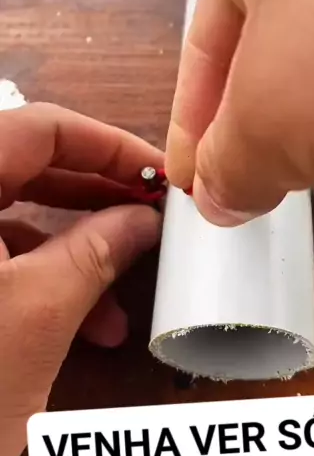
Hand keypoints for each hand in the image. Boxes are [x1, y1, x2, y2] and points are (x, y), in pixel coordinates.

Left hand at [0, 103, 161, 455]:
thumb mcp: (37, 315)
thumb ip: (97, 251)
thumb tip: (144, 218)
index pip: (37, 129)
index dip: (107, 144)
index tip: (157, 176)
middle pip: (27, 167)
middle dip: (96, 197)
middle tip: (150, 218)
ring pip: (14, 218)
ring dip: (76, 251)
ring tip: (123, 297)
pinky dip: (44, 280)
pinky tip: (87, 326)